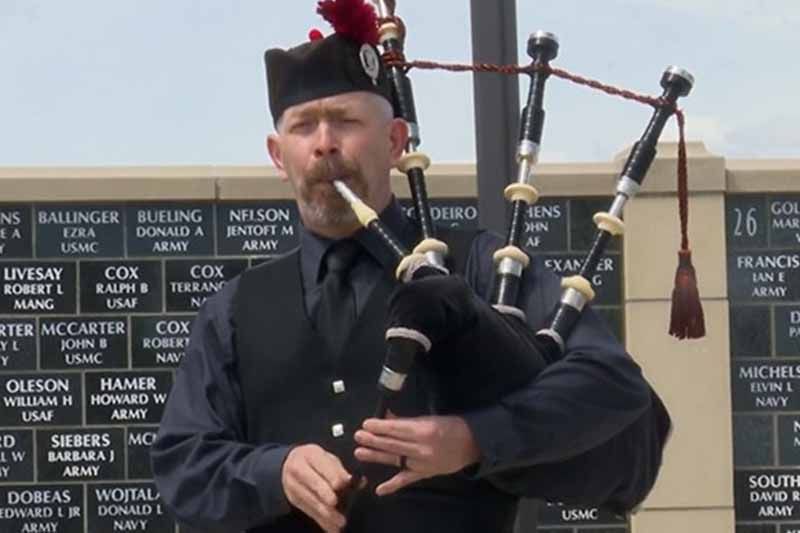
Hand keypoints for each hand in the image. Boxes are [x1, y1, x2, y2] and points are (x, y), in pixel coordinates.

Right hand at [281, 444, 350, 531]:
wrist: (290, 465)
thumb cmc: (316, 461)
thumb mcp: (327, 458)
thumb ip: (340, 469)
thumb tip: (356, 481)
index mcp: (310, 454)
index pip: (321, 464)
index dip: (331, 474)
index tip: (341, 484)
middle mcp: (298, 469)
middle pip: (313, 482)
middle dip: (324, 494)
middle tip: (335, 503)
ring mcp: (294, 486)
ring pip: (311, 500)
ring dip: (325, 512)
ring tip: (340, 522)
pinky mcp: (294, 501)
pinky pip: (309, 512)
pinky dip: (322, 522)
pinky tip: (333, 529)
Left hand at [354, 414, 480, 495]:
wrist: (472, 444)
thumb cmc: (450, 426)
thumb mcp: (429, 419)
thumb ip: (406, 421)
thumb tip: (386, 417)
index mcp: (423, 430)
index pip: (396, 428)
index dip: (380, 426)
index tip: (366, 423)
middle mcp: (421, 448)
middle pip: (392, 444)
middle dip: (374, 440)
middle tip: (358, 436)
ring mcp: (422, 463)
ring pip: (395, 459)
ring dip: (376, 456)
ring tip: (359, 453)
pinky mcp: (424, 474)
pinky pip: (406, 480)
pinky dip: (392, 485)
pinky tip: (379, 490)